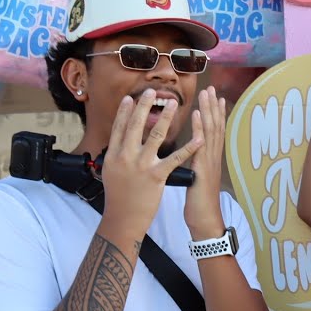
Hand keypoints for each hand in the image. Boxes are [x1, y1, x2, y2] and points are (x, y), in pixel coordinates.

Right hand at [101, 89, 202, 232]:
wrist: (122, 219)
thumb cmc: (118, 197)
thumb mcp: (110, 172)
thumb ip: (116, 155)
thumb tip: (118, 141)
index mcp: (114, 154)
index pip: (119, 127)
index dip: (125, 111)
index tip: (130, 98)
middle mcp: (125, 156)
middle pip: (135, 125)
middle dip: (143, 106)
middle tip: (152, 91)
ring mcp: (141, 165)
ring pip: (155, 135)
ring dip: (165, 117)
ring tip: (173, 103)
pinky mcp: (156, 176)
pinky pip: (175, 158)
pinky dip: (189, 147)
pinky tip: (199, 137)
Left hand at [184, 86, 226, 238]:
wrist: (205, 220)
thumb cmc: (199, 203)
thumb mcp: (197, 180)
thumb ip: (195, 165)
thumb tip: (190, 156)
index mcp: (210, 159)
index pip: (214, 131)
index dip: (215, 113)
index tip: (214, 97)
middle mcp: (213, 157)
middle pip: (215, 127)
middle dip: (213, 106)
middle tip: (211, 88)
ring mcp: (209, 162)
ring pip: (210, 131)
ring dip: (208, 110)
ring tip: (206, 93)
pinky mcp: (203, 169)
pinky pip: (201, 145)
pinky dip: (200, 128)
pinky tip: (197, 115)